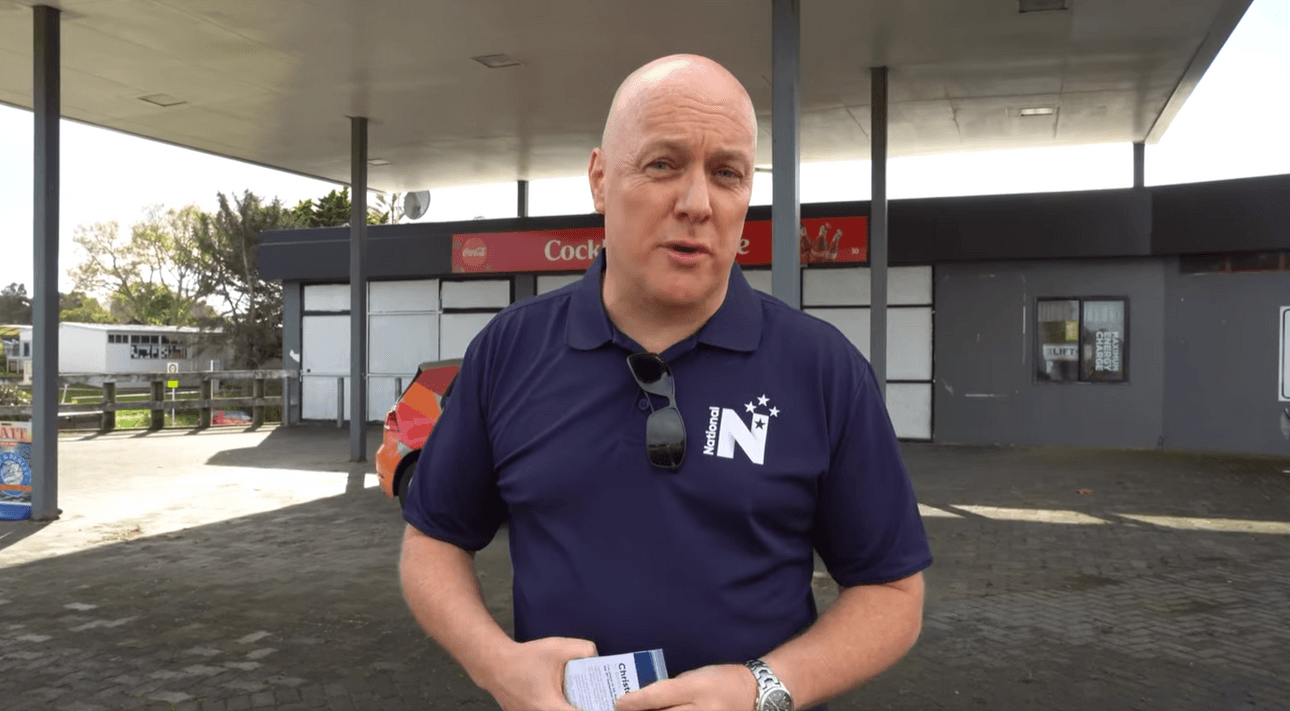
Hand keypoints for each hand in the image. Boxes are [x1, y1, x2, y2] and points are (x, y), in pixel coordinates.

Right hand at [481, 636, 597, 710]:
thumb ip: (584, 650)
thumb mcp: (558, 648)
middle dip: (584, 705)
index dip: (596, 709)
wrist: (494, 664)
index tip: (603, 703)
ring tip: (577, 696)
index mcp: (552, 708)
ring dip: (570, 705)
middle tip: (593, 697)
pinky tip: (562, 696)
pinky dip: (558, 705)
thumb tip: (598, 657)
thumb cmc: (524, 658)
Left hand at [615, 663, 756, 710]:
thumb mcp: (693, 677)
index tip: (619, 703)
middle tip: (623, 710)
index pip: (656, 697)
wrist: (753, 695)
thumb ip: (668, 689)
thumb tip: (640, 701)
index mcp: (694, 688)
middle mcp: (699, 709)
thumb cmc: (721, 681)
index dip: (632, 703)